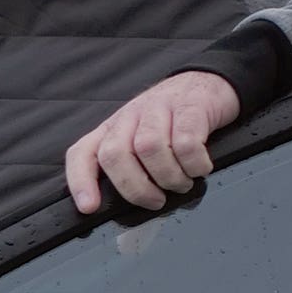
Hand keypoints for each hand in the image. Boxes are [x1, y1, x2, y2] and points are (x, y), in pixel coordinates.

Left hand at [63, 68, 244, 216]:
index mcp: (113, 128)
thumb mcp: (142, 139)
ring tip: (182, 183)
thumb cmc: (174, 121)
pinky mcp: (191, 107)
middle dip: (135, 188)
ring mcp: (159, 108)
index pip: (82, 152)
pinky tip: (200, 168)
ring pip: (149, 148)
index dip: (80, 181)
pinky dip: (194, 164)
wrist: (211, 82)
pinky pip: (186, 142)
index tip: (90, 207)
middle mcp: (131, 116)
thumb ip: (130, 168)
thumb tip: (122, 210)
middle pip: (115, 154)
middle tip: (156, 200)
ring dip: (169, 177)